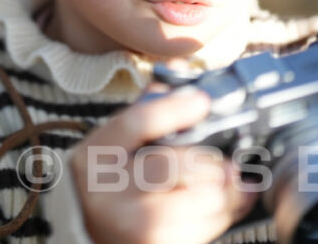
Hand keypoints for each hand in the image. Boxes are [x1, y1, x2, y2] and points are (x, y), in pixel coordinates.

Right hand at [69, 86, 256, 243]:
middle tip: (223, 160)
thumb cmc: (111, 179)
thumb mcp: (116, 142)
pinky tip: (221, 204)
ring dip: (224, 189)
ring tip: (224, 182)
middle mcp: (110, 192)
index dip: (172, 109)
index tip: (201, 101)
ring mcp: (133, 224)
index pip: (135, 124)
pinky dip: (225, 213)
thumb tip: (190, 89)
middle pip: (173, 165)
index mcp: (96, 155)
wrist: (92, 227)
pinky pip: (208, 227)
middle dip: (209, 160)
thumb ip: (149, 111)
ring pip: (200, 199)